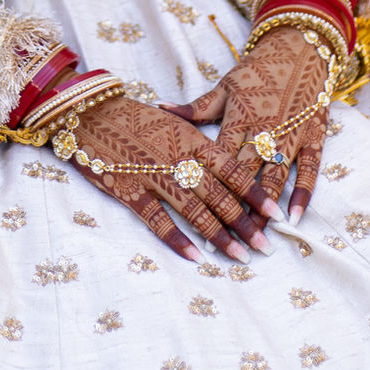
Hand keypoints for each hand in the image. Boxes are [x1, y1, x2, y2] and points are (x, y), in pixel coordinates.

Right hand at [68, 94, 281, 261]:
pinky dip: (177, 239)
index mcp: (192, 139)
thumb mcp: (175, 123)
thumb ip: (201, 145)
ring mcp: (154, 174)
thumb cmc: (138, 119)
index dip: (256, 194)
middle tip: (266, 247)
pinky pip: (158, 219)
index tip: (277, 215)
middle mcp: (178, 157)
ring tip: (240, 257)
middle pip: (219, 194)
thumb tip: (233, 168)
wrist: (92, 113)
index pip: (233, 169)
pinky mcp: (129, 189)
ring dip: (219, 236)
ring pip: (195, 210)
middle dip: (245, 223)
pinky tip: (195, 257)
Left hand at [160, 26, 329, 223]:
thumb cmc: (257, 71)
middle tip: (228, 243)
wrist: (300, 48)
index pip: (219, 161)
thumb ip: (196, 108)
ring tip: (257, 239)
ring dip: (266, 210)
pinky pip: (309, 169)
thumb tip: (159, 108)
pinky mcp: (313, 135)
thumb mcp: (225, 87)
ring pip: (275, 178)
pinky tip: (294, 218)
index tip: (197, 216)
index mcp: (238, 118)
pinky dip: (303, 193)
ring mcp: (290, 134)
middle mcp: (263, 129)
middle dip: (236, 211)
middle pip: (245, 177)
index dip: (208, 189)